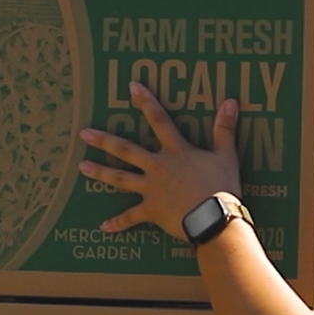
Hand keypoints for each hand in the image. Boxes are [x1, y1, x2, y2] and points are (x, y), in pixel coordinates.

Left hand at [81, 82, 241, 239]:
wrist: (214, 218)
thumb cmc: (222, 187)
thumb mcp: (226, 155)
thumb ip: (225, 129)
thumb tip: (231, 102)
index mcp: (176, 152)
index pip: (159, 121)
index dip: (146, 102)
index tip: (131, 87)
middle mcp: (158, 167)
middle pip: (126, 150)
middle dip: (104, 141)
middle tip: (83, 134)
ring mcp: (151, 189)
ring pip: (121, 179)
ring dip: (100, 172)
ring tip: (82, 167)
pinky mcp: (151, 211)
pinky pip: (132, 217)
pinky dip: (118, 222)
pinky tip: (104, 227)